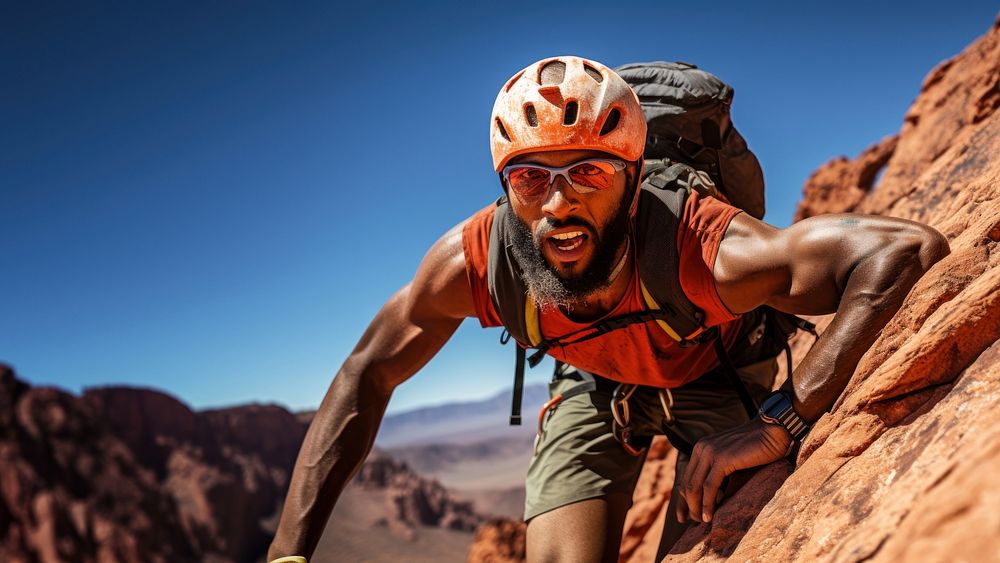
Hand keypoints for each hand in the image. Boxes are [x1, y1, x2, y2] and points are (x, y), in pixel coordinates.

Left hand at [674, 417, 791, 523]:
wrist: (772, 431)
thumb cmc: (756, 447)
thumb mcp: (731, 457)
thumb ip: (719, 470)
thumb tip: (712, 495)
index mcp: (701, 448)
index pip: (686, 477)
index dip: (681, 499)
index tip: (682, 517)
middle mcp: (701, 449)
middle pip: (687, 484)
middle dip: (688, 506)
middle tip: (694, 522)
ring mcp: (710, 453)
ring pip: (695, 487)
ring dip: (697, 507)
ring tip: (703, 521)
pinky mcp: (722, 460)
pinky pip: (709, 487)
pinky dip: (708, 504)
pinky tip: (709, 516)